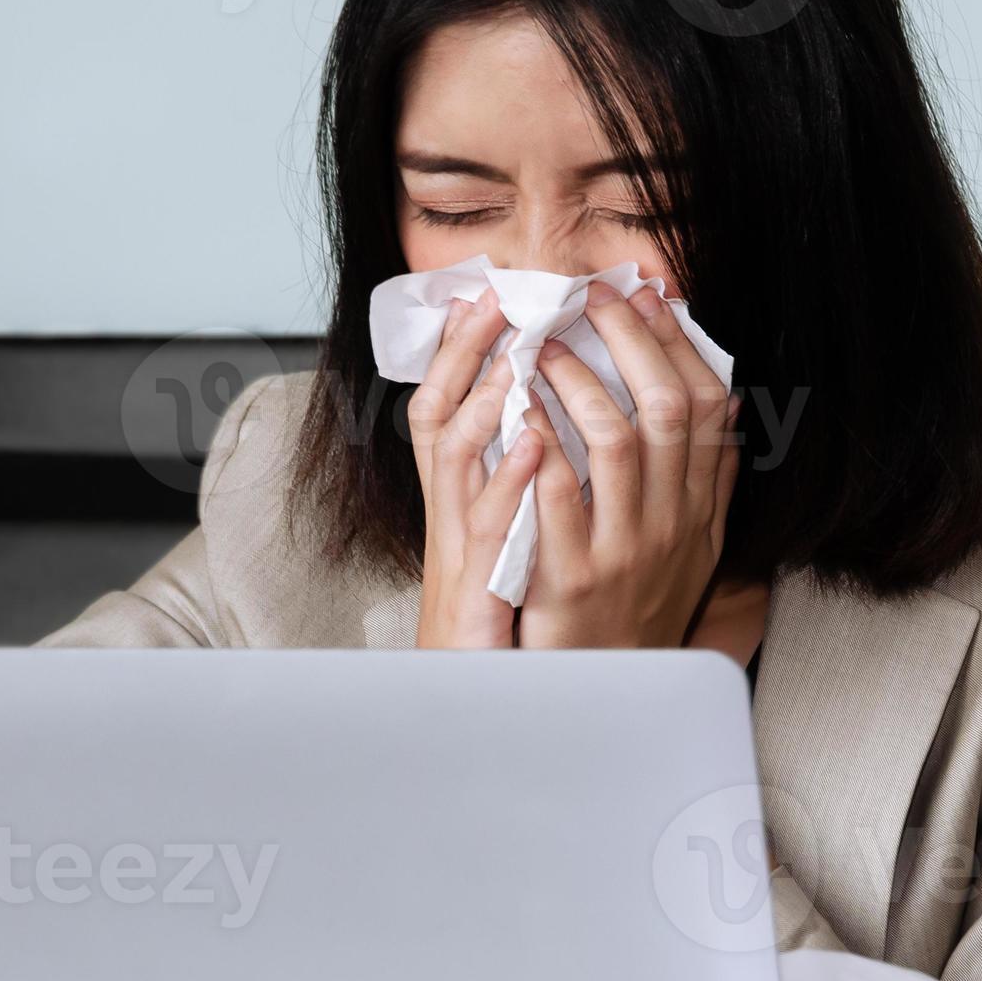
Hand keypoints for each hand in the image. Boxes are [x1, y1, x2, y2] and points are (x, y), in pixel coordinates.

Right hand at [406, 290, 544, 649]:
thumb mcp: (511, 530)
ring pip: (455, 458)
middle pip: (439, 412)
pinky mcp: (474, 586)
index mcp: (467, 489)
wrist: (474, 687)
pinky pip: (491, 527)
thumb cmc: (497, 607)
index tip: (489, 292)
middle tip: (489, 298)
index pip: (453, 400)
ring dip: (481, 401)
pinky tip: (534, 448)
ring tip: (509, 353)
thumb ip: (523, 474)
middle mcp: (454, 508)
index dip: (465, 348)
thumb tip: (542, 416)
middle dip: (463, 352)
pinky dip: (509, 483)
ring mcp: (460, 545)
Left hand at [515, 281, 740, 648]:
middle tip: (594, 296)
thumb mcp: (694, 547)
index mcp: (699, 510)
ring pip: (616, 441)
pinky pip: (558, 494)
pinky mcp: (570, 576)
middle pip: (668, 410)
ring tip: (548, 346)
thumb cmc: (639, 609)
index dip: (679, 346)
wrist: (605, 694)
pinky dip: (539, 442)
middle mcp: (671, 524)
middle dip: (632, 342)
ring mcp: (623, 550)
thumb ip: (710, 478)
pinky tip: (517, 408)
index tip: (651, 298)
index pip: (708, 409)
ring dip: (581, 381)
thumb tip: (731, 401)